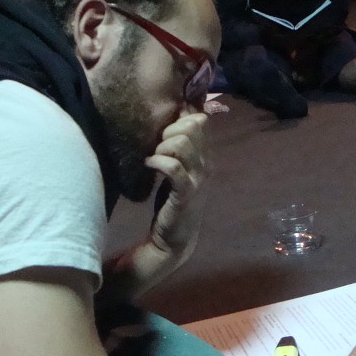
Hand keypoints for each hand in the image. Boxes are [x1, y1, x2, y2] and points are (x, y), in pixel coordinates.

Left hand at [144, 112, 209, 255]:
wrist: (176, 237)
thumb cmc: (174, 200)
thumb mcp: (180, 168)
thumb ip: (179, 146)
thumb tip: (170, 118)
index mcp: (205, 155)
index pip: (200, 119)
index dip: (179, 117)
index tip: (164, 131)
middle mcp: (206, 163)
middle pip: (193, 125)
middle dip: (169, 129)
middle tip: (157, 146)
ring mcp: (198, 178)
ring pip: (183, 143)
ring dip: (162, 146)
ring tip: (154, 157)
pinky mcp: (186, 193)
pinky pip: (172, 167)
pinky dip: (157, 161)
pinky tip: (149, 166)